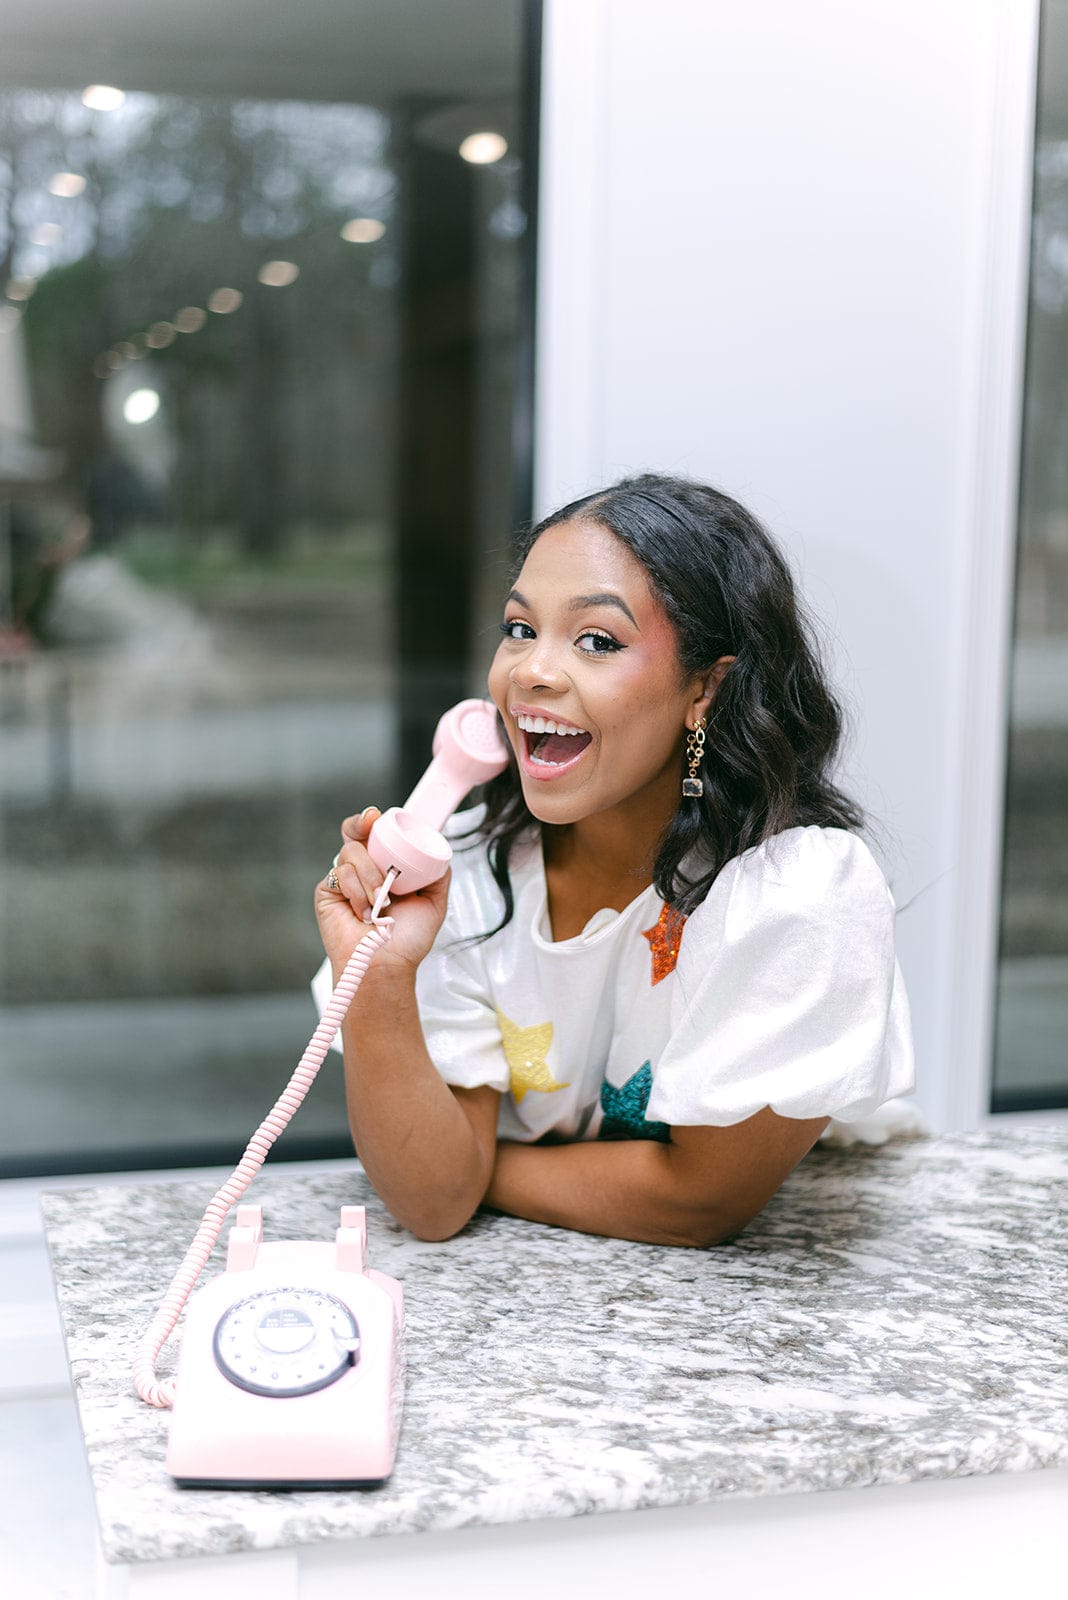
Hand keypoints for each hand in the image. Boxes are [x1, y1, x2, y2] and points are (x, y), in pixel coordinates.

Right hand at [314, 807, 450, 979]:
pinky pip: (340, 874)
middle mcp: (362, 870)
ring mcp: (343, 880)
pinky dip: (357, 891)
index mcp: (384, 869)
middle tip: (370, 826)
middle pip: (353, 832)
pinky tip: (364, 912)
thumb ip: (437, 875)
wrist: (387, 965)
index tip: (377, 816)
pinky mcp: (327, 892)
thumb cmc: (407, 941)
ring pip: (351, 853)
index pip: (375, 835)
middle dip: (360, 825)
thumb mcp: (433, 903)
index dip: (372, 821)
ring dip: (371, 875)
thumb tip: (440, 852)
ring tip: (381, 902)